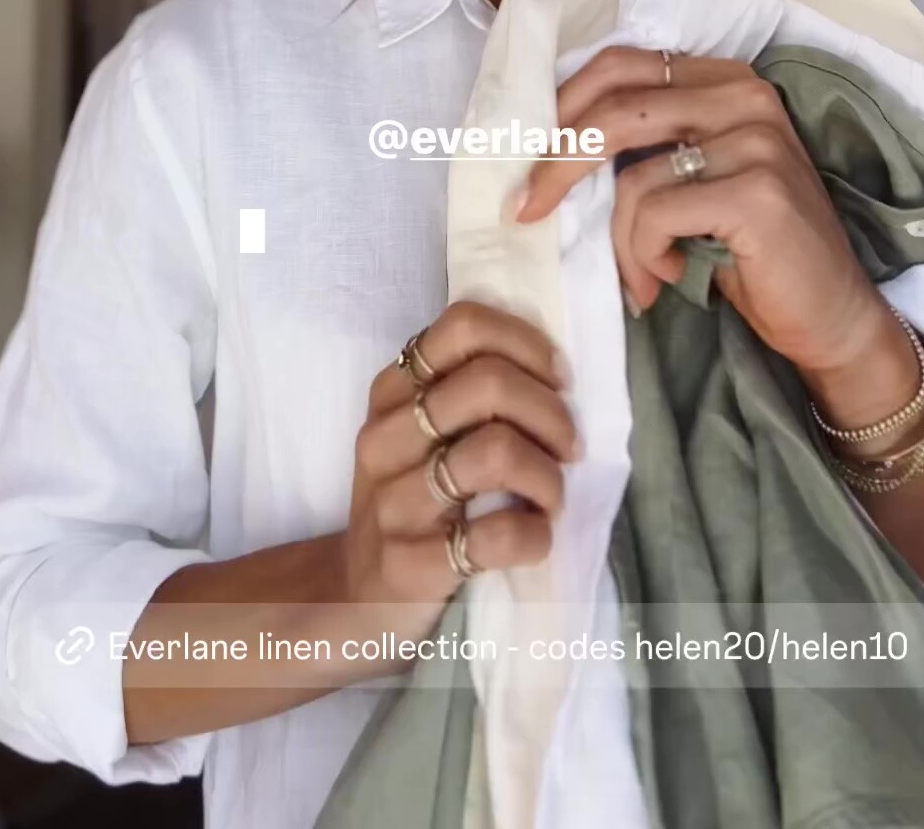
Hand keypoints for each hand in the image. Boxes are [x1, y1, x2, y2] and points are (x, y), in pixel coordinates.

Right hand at [340, 300, 576, 664]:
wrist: (355, 598)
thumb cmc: (412, 502)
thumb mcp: (419, 434)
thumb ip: (467, 392)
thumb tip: (556, 369)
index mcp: (392, 392)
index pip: (463, 326)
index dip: (527, 344)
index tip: (558, 379)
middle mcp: (384, 438)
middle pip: (488, 383)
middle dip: (550, 412)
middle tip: (568, 446)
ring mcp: (392, 503)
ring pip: (496, 451)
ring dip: (547, 476)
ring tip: (551, 497)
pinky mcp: (409, 565)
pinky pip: (497, 535)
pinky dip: (535, 535)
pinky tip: (535, 538)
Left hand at [515, 49, 889, 379]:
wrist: (830, 315)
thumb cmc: (749, 251)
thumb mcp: (694, 179)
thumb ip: (645, 145)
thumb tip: (548, 144)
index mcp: (724, 79)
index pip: (620, 65)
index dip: (562, 106)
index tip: (522, 154)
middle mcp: (744, 96)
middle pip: (615, 108)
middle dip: (558, 164)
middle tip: (528, 210)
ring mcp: (756, 141)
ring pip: (632, 178)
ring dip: (619, 242)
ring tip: (642, 276)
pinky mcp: (756, 192)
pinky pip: (655, 216)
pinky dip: (645, 256)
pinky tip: (670, 277)